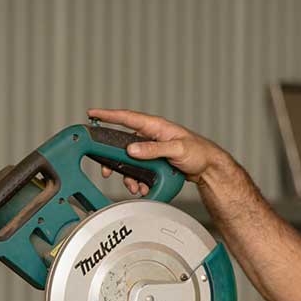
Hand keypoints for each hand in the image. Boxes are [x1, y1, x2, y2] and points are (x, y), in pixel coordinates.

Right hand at [86, 108, 239, 194]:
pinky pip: (138, 170)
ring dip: (128, 175)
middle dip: (114, 159)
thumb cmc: (199, 152)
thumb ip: (154, 149)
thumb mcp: (177, 149)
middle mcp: (151, 136)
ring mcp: (151, 149)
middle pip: (122, 144)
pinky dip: (138, 180)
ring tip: (135, 186)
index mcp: (155, 126)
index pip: (127, 117)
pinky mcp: (153, 162)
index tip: (92, 113)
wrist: (208, 168)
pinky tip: (143, 187)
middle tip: (107, 171)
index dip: (108, 115)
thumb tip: (133, 149)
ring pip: (130, 161)